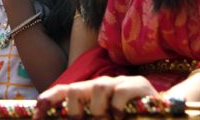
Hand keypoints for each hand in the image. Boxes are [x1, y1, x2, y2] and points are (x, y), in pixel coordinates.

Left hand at [35, 76, 158, 117]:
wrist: (162, 113)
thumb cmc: (127, 119)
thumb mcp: (103, 119)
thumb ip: (84, 118)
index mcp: (89, 94)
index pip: (63, 91)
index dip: (48, 101)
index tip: (38, 116)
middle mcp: (102, 84)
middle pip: (76, 88)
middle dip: (72, 111)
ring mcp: (120, 83)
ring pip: (98, 87)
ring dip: (96, 111)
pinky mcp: (139, 86)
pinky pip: (120, 91)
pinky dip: (116, 107)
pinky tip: (119, 119)